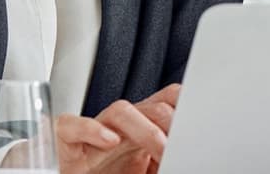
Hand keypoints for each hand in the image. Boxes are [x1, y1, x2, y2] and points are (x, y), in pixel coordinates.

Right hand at [56, 84, 181, 173]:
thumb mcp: (146, 170)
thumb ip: (164, 162)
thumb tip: (187, 159)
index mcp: (143, 129)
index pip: (169, 102)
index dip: (186, 108)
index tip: (203, 126)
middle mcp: (122, 126)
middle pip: (153, 106)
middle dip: (172, 122)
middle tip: (185, 144)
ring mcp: (95, 130)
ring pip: (121, 110)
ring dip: (146, 128)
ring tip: (161, 148)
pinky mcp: (66, 140)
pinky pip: (73, 124)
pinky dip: (91, 129)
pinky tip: (110, 141)